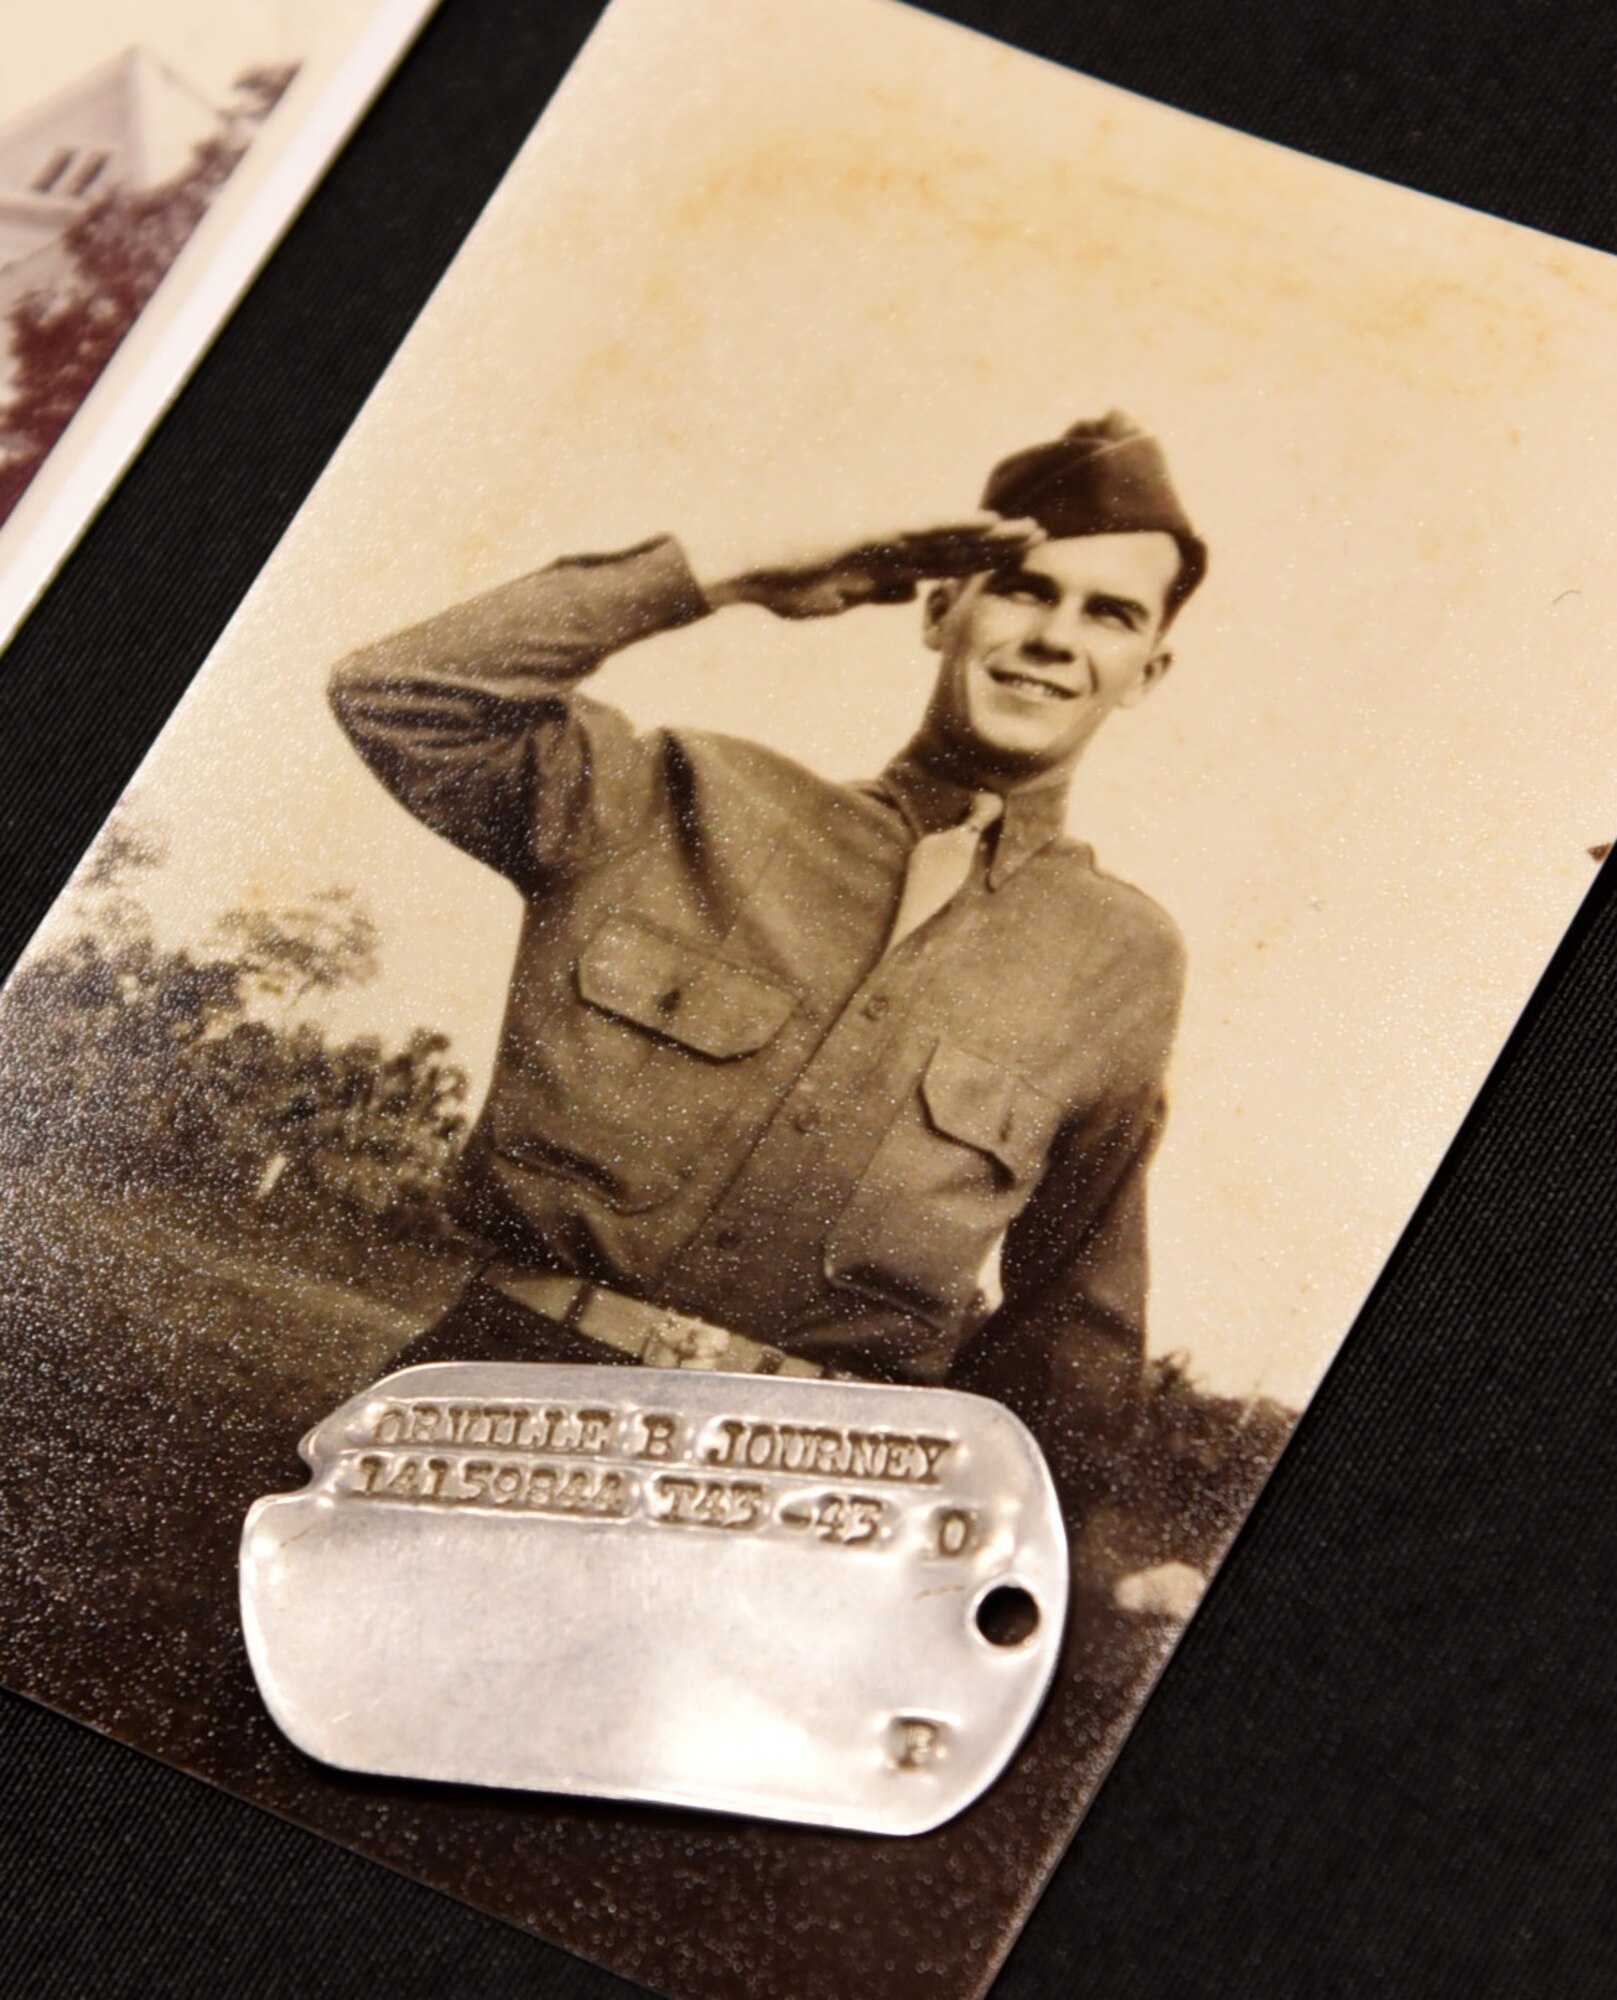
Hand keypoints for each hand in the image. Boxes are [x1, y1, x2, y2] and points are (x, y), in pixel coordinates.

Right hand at [705, 514, 1043, 619]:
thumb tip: (910, 595)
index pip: (947, 563)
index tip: (1017, 563)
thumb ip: (879, 593)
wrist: (759, 572)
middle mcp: (895, 547)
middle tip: (1042, 537)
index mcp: (890, 564)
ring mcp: (888, 538)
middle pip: (958, 545)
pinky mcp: (877, 534)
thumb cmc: (793, 585)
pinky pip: (926, 531)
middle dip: (1000, 543)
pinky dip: (958, 526)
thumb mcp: (846, 598)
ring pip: (951, 534)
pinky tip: (988, 523)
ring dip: (992, 532)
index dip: (983, 562)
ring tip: (1030, 529)